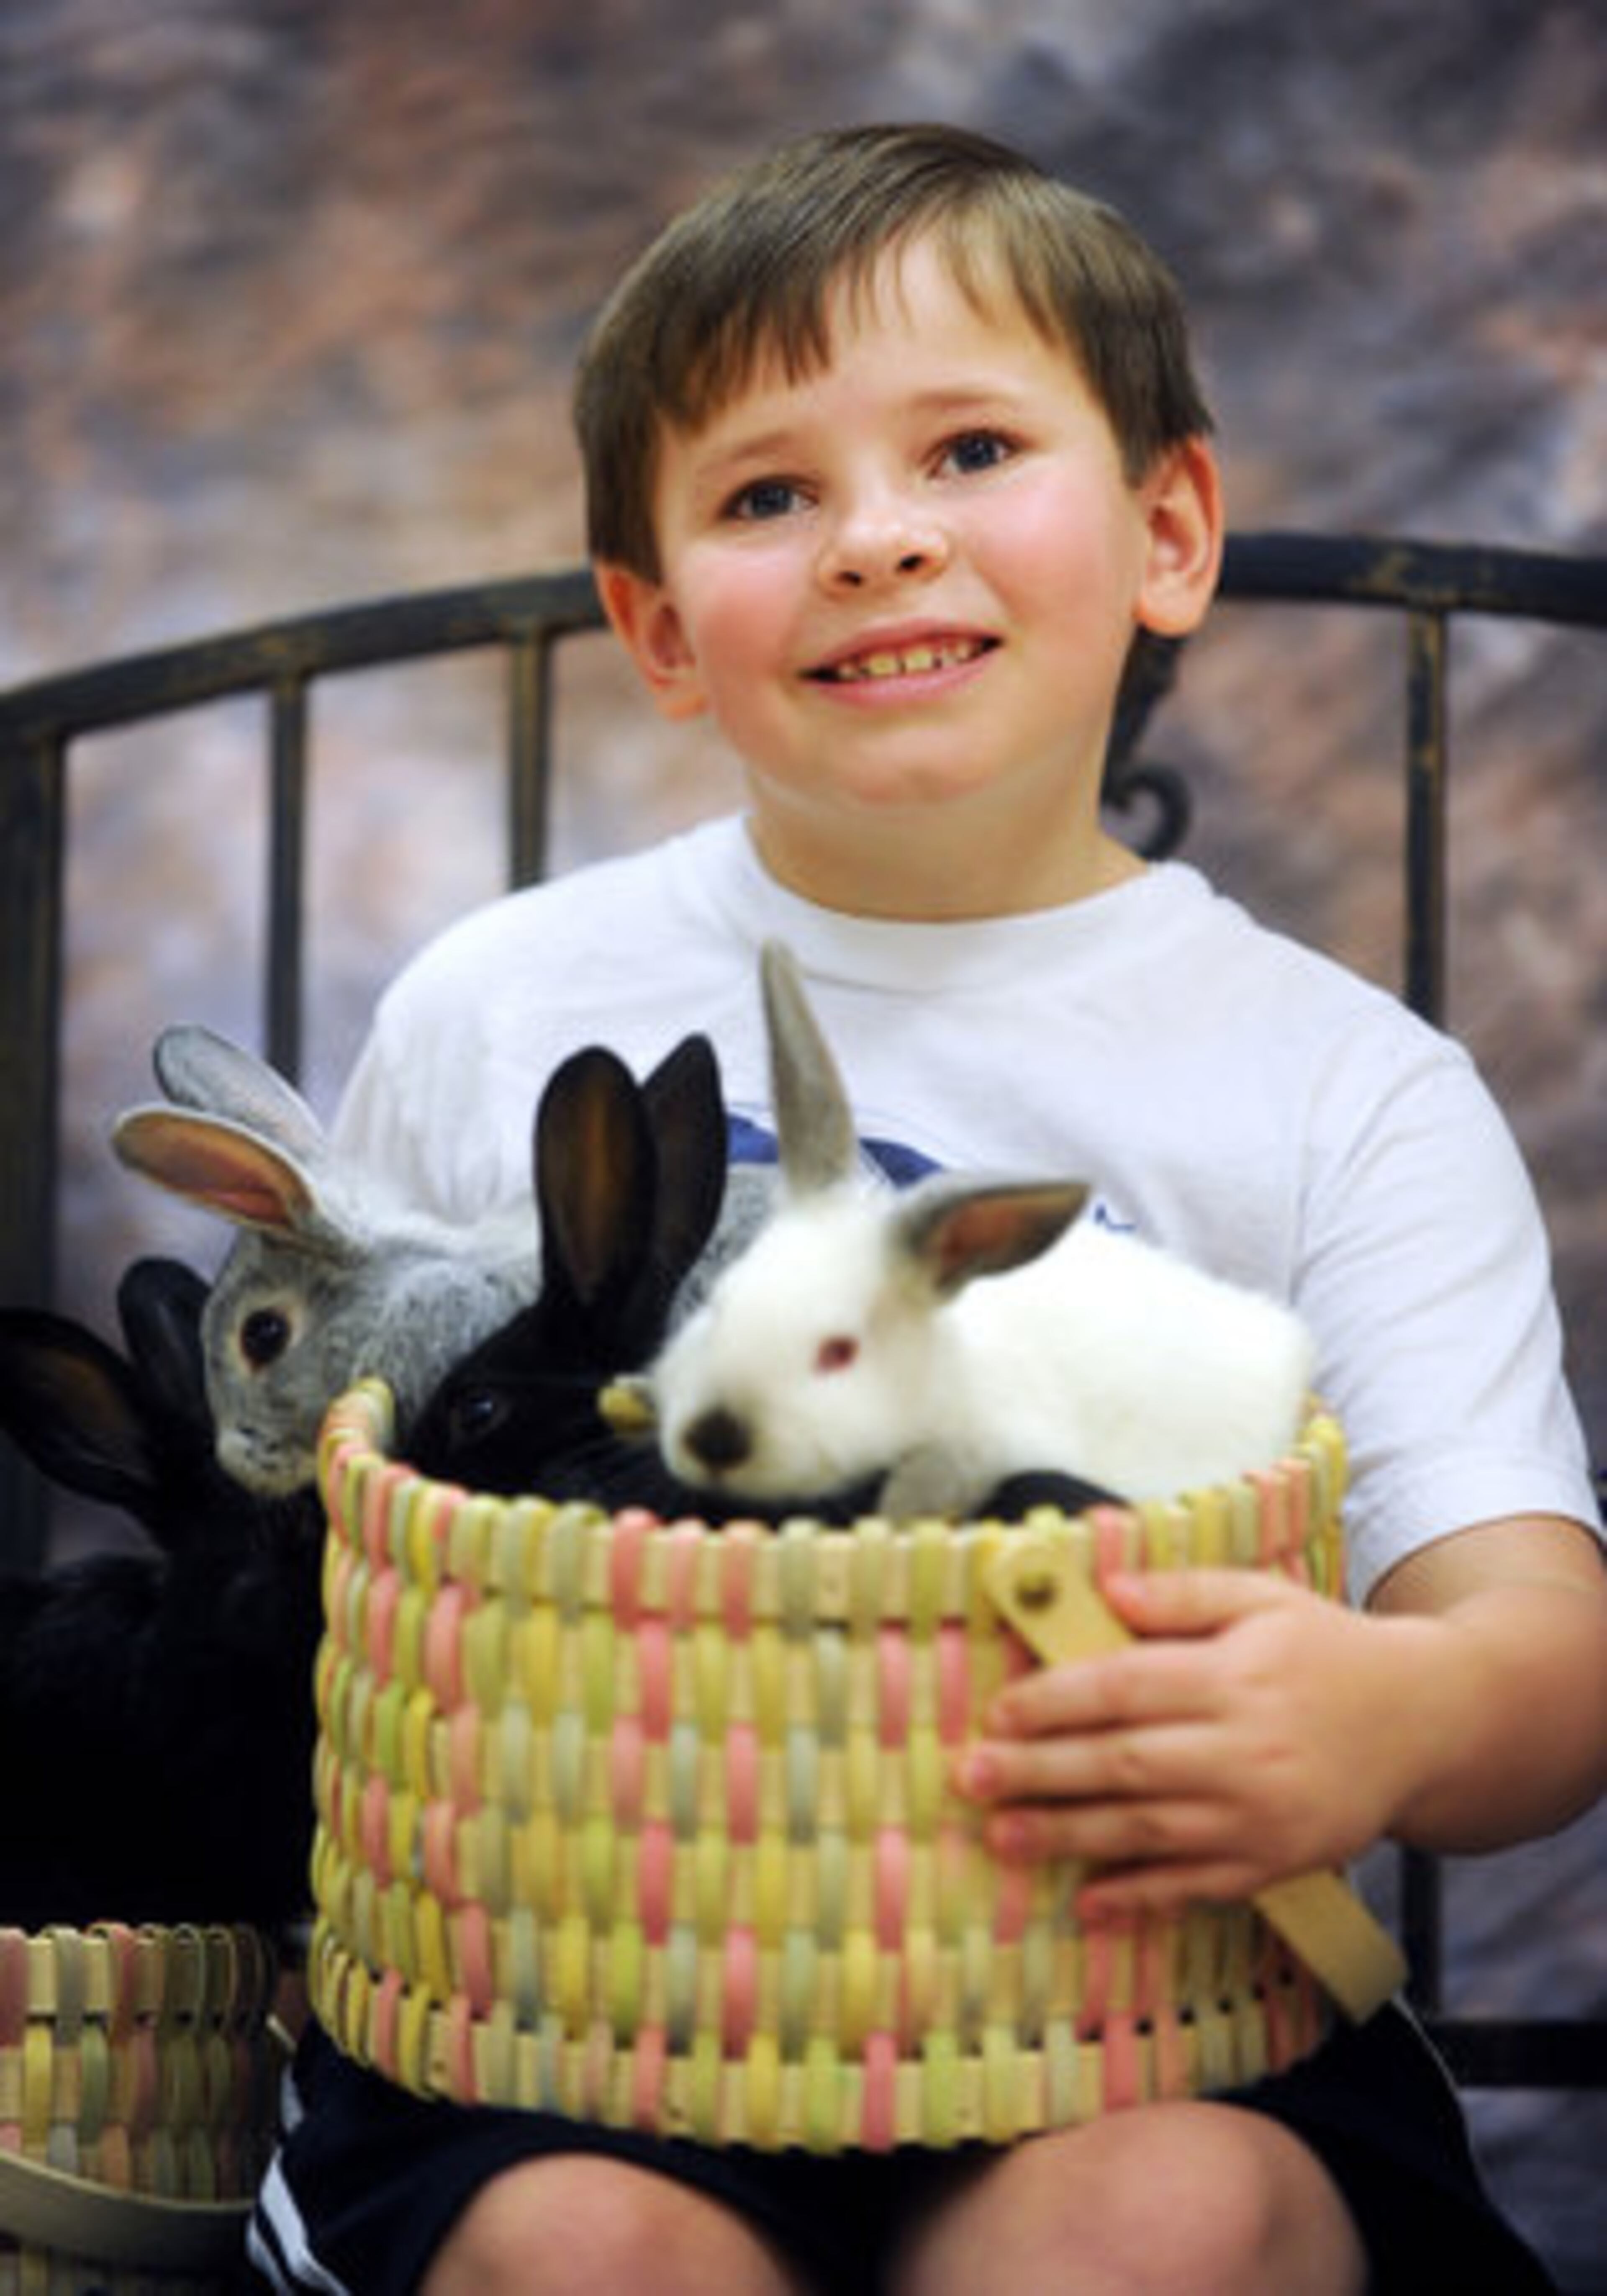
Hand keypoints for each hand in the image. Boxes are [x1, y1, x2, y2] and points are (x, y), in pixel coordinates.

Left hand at [952, 1567, 1428, 1920]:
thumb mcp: (1261, 1597)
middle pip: (1124, 1764)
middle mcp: (1245, 1749)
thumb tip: (1106, 1593)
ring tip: (1003, 1838)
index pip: (1125, 1688)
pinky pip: (1196, 1886)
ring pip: (1148, 1831)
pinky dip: (1141, 1899)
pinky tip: (1089, 1904)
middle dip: (1039, 1774)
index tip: (999, 1711)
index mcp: (1234, 1675)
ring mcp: (1260, 1816)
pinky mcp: (1275, 1863)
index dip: (1056, 1702)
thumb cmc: (1326, 1649)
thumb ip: (1181, 1595)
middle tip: (971, 1779)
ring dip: (1069, 1838)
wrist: (1423, 1720)